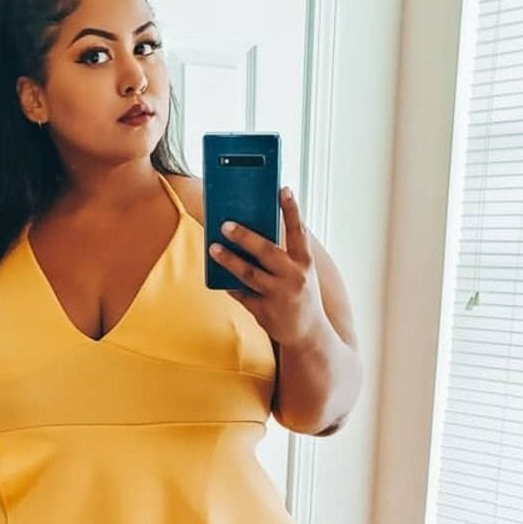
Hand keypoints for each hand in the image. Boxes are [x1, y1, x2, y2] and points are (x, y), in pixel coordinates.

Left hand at [208, 187, 326, 349]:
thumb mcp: (301, 272)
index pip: (299, 231)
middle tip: (225, 224)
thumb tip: (252, 233)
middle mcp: (294, 278)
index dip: (291, 209)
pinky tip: (218, 276)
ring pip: (248, 274)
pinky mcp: (264, 312)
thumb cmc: (302, 295)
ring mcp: (279, 296)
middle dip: (245, 236)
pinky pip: (241, 294)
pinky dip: (230, 285)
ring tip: (213, 248)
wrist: (309, 335)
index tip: (283, 188)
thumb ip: (284, 255)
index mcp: (305, 263)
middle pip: (266, 251)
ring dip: (228, 260)